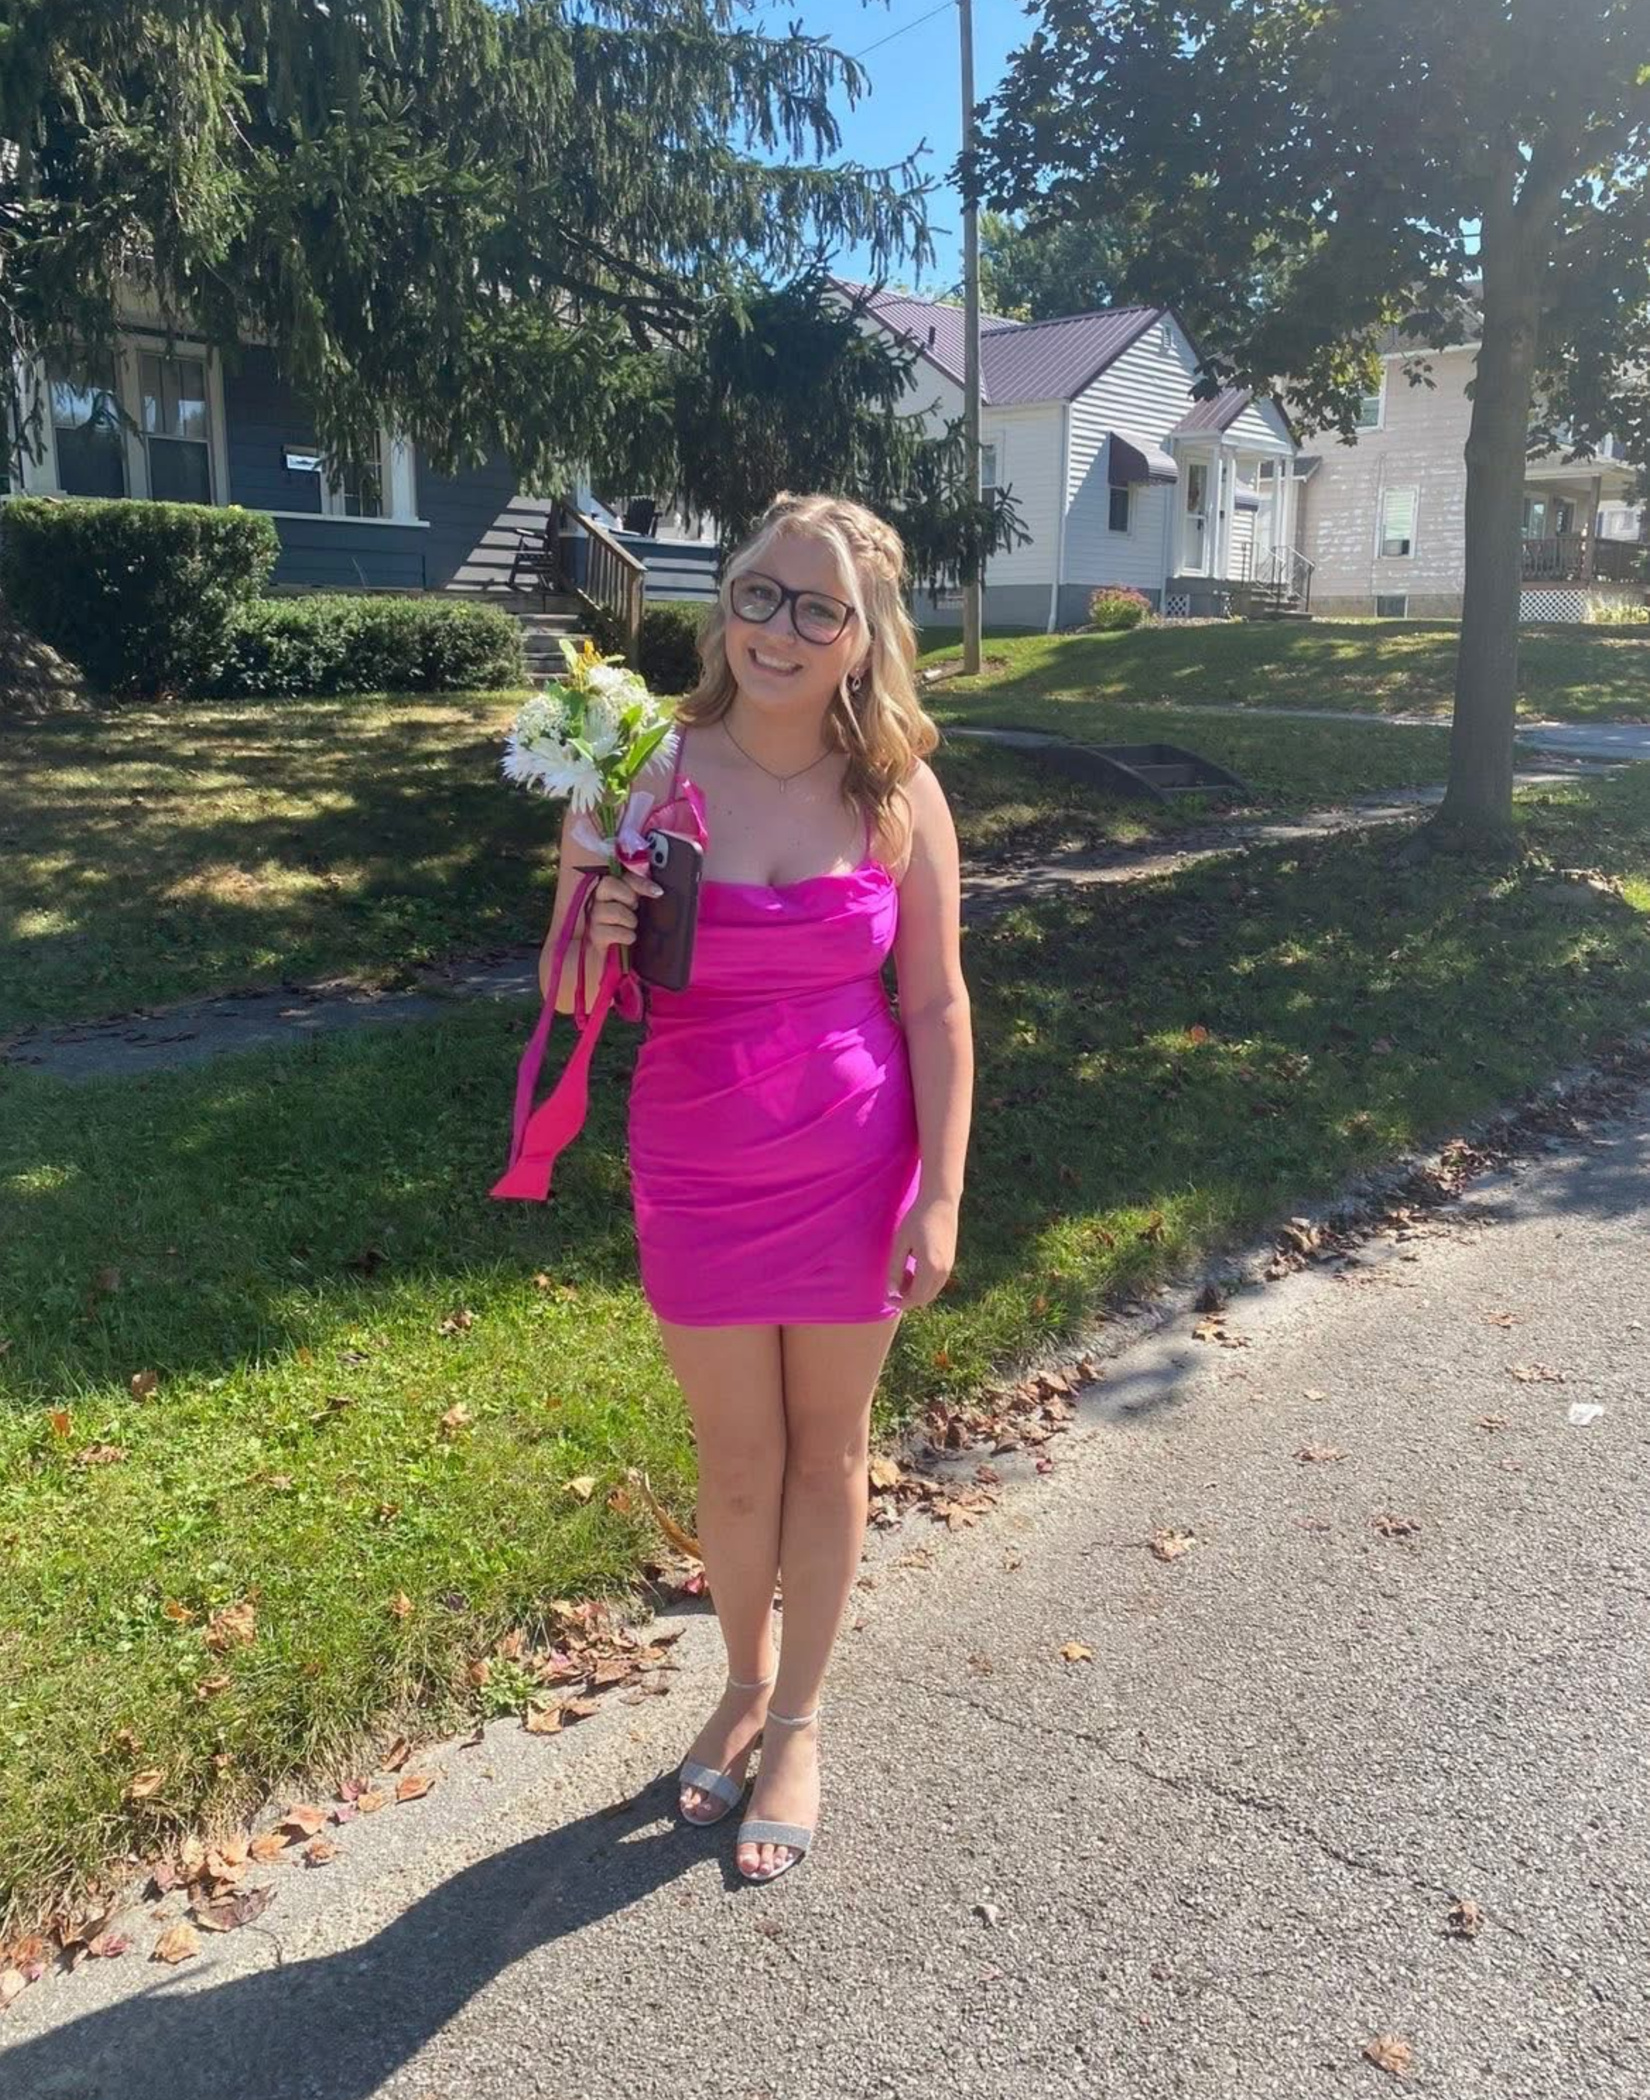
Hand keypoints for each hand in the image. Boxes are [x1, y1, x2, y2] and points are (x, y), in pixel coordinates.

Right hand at [586, 866, 659, 962]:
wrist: (618, 954)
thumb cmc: (628, 927)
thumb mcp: (636, 909)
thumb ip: (641, 895)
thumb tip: (658, 890)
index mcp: (610, 889)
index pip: (623, 877)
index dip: (640, 882)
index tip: (657, 892)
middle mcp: (598, 899)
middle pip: (609, 884)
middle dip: (628, 897)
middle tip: (635, 908)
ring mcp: (594, 916)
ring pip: (614, 910)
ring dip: (630, 920)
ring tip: (631, 926)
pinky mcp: (595, 934)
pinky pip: (614, 931)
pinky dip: (627, 936)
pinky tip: (628, 938)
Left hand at [885, 1192, 958, 1308]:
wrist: (940, 1202)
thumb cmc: (917, 1219)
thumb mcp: (900, 1243)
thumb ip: (895, 1269)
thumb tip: (891, 1291)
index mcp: (930, 1266)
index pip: (915, 1297)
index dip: (900, 1302)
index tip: (887, 1297)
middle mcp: (943, 1270)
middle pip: (925, 1298)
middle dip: (907, 1297)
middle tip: (893, 1283)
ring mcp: (949, 1266)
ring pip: (932, 1291)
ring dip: (916, 1289)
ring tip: (903, 1271)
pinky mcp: (950, 1261)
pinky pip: (937, 1282)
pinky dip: (924, 1283)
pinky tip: (914, 1267)